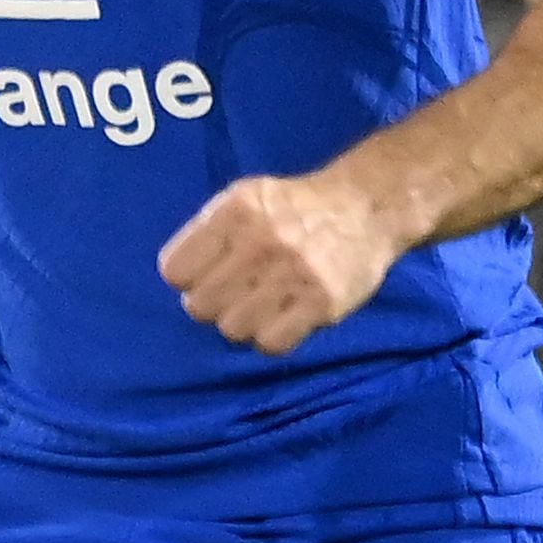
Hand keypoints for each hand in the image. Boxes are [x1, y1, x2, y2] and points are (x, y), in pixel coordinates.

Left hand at [158, 167, 403, 354]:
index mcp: (236, 210)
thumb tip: (178, 279)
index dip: (187, 279)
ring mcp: (293, 273)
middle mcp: (261, 241)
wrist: (366, 207)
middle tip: (238, 294)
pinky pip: (271, 344)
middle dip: (214, 304)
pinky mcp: (322, 302)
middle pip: (200, 306)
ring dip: (244, 323)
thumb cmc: (296, 207)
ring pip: (232, 329)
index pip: (175, 270)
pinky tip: (284, 319)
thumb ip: (209, 232)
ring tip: (264, 305)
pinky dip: (273, 337)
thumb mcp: (246, 198)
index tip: (206, 276)